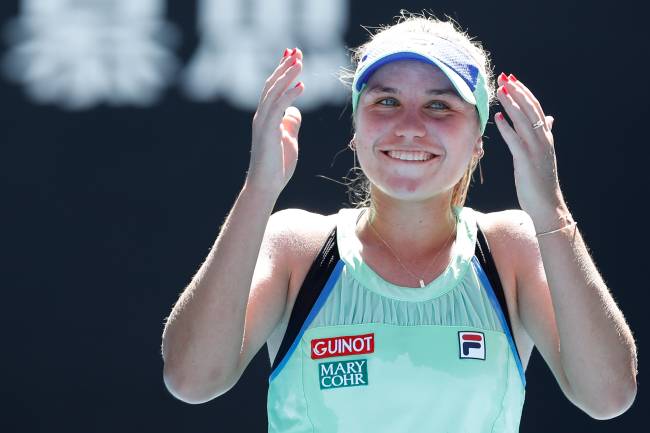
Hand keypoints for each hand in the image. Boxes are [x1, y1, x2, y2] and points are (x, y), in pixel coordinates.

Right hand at [246, 48, 303, 194]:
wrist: (266, 185)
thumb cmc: (277, 165)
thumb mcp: (288, 139)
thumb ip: (290, 123)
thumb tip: (295, 110)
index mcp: (267, 116)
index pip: (274, 88)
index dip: (283, 71)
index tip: (293, 56)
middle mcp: (262, 116)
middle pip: (271, 84)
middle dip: (284, 67)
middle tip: (295, 51)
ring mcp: (262, 122)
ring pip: (273, 92)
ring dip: (286, 75)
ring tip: (298, 61)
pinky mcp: (267, 131)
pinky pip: (277, 108)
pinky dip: (288, 95)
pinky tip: (301, 85)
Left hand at [494, 73, 567, 224]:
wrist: (547, 204)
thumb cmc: (541, 180)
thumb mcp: (544, 153)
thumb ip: (545, 134)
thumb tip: (550, 119)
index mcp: (546, 136)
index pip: (535, 108)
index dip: (524, 92)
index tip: (512, 80)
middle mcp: (543, 139)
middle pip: (530, 109)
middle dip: (517, 91)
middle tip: (504, 78)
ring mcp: (536, 149)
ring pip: (523, 120)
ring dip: (511, 104)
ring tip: (500, 91)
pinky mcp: (527, 160)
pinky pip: (515, 140)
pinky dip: (507, 127)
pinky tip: (498, 117)